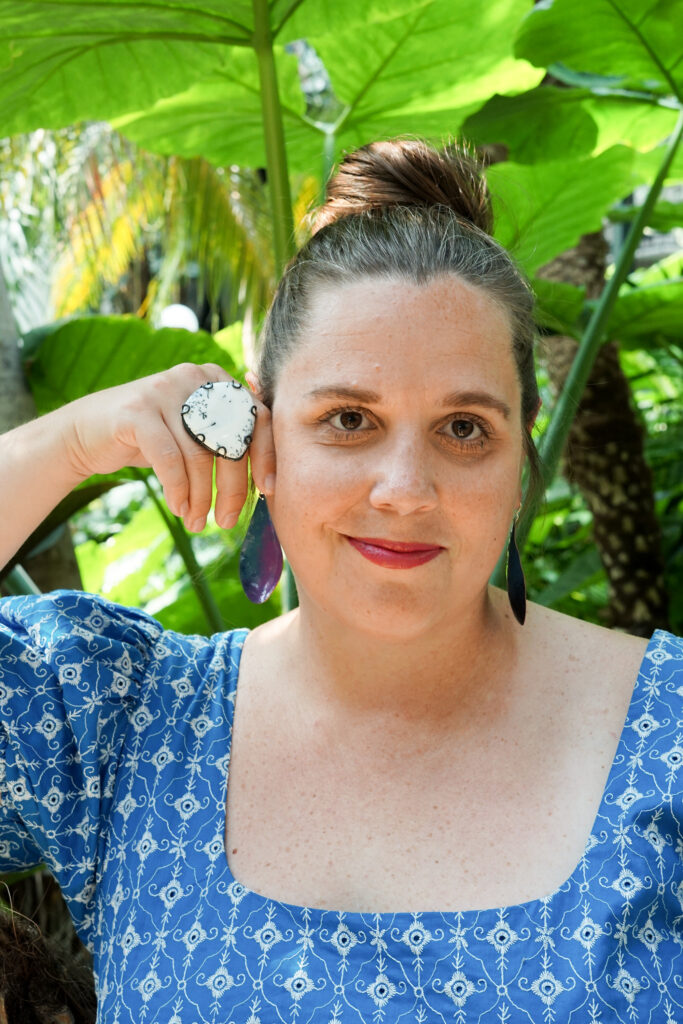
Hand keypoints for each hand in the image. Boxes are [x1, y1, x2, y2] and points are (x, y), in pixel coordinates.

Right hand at [66, 363, 275, 531]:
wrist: (88, 433)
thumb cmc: (153, 440)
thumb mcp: (195, 435)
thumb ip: (229, 441)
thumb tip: (271, 483)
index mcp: (217, 381)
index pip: (257, 417)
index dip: (266, 456)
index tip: (269, 491)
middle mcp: (194, 378)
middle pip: (230, 439)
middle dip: (232, 488)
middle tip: (226, 521)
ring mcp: (164, 390)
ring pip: (199, 455)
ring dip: (201, 498)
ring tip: (196, 522)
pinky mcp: (137, 411)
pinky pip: (170, 459)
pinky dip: (178, 490)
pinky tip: (178, 509)